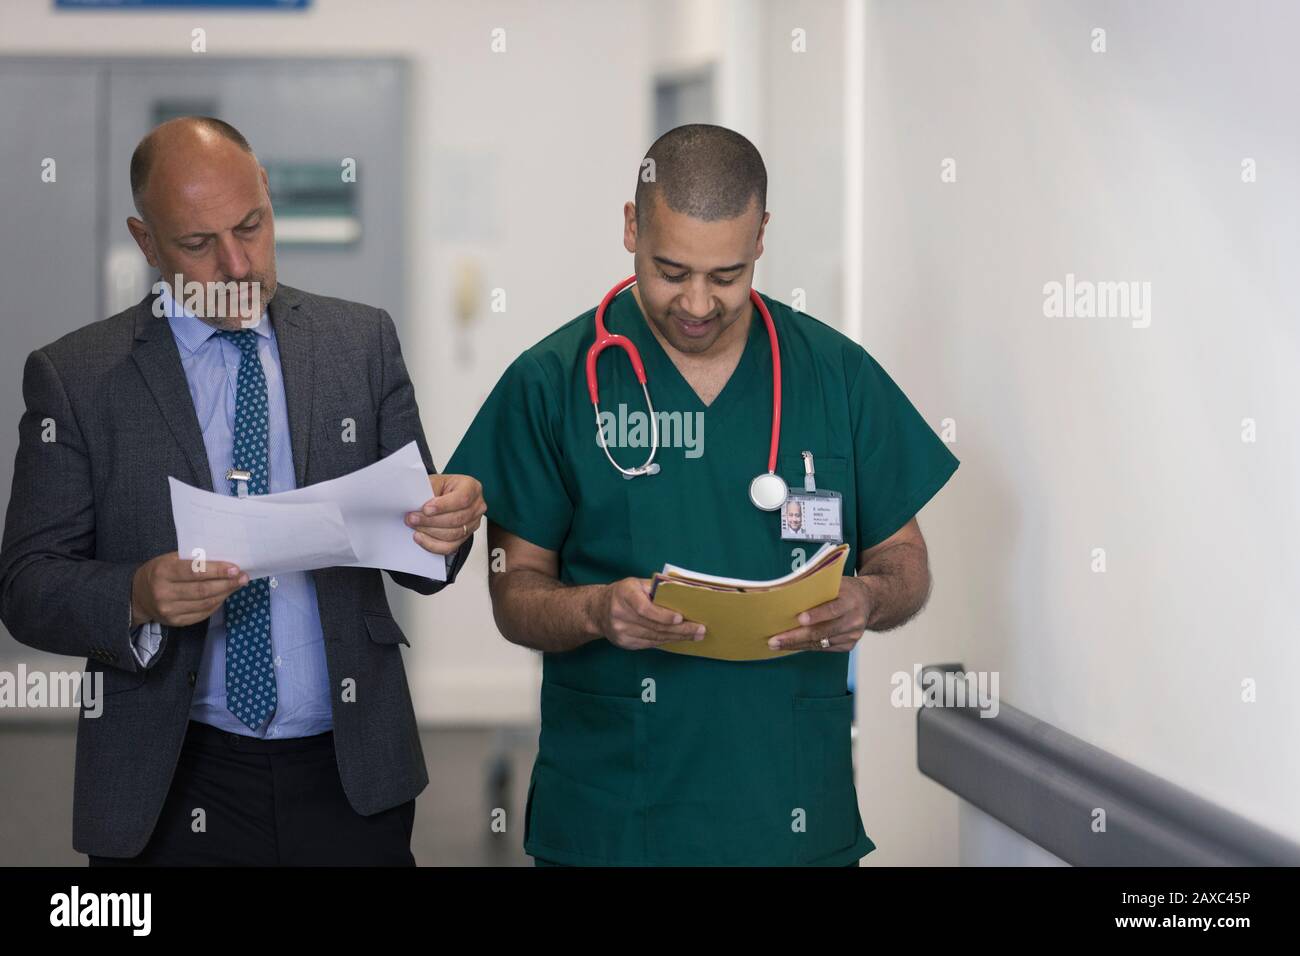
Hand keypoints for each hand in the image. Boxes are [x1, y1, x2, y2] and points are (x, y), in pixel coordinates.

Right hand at [131, 551, 248, 627]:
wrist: (138, 596)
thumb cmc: (159, 571)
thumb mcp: (169, 559)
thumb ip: (193, 560)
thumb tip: (224, 562)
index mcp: (162, 572)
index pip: (194, 571)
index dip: (217, 571)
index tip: (235, 568)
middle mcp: (164, 593)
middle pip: (203, 590)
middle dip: (227, 583)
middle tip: (243, 577)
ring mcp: (169, 610)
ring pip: (206, 603)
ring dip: (226, 593)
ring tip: (238, 584)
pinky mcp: (175, 622)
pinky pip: (202, 613)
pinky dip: (217, 604)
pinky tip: (224, 595)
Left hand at [406, 473, 485, 555]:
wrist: (444, 496)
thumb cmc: (442, 488)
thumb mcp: (436, 482)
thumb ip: (429, 491)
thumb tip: (416, 504)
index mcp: (471, 487)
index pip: (462, 499)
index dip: (443, 506)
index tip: (425, 509)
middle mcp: (476, 506)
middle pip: (457, 519)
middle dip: (431, 521)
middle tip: (412, 518)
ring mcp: (473, 523)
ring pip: (453, 534)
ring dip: (429, 532)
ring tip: (414, 526)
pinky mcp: (465, 536)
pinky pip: (450, 546)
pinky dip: (433, 544)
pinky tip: (421, 537)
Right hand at [593, 577, 705, 650]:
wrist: (597, 610)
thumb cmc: (624, 593)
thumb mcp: (636, 583)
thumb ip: (656, 587)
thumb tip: (684, 592)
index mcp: (624, 594)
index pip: (644, 608)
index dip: (662, 615)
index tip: (679, 618)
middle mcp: (620, 614)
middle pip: (653, 626)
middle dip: (680, 629)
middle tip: (700, 629)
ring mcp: (621, 631)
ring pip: (654, 637)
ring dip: (678, 637)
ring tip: (696, 635)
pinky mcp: (624, 643)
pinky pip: (650, 644)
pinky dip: (667, 641)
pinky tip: (680, 638)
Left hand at [767, 576, 872, 652]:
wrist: (869, 601)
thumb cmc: (845, 589)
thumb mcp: (836, 581)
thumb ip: (818, 586)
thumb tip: (789, 590)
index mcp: (851, 600)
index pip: (832, 609)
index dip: (816, 615)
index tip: (799, 619)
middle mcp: (853, 620)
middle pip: (822, 631)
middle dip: (796, 637)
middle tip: (775, 640)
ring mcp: (852, 634)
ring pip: (820, 643)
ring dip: (796, 644)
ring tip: (776, 644)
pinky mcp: (849, 644)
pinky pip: (824, 648)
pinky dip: (806, 647)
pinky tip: (791, 646)